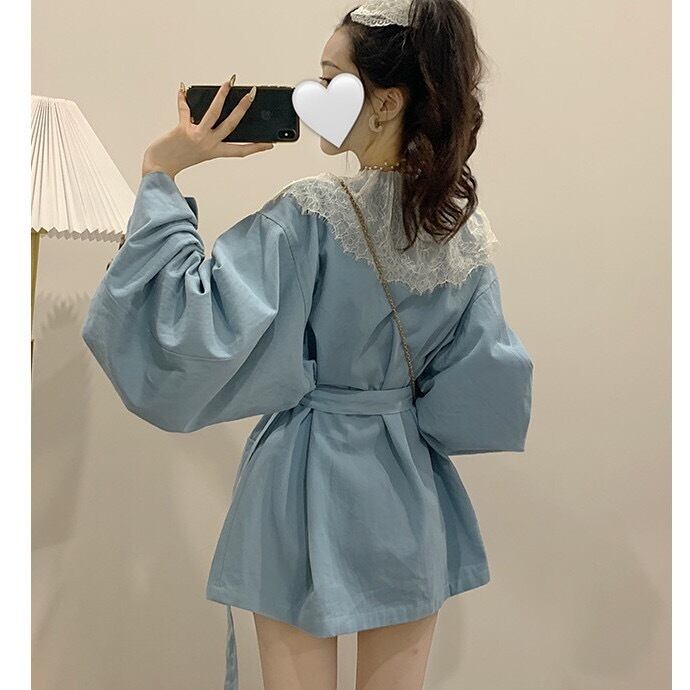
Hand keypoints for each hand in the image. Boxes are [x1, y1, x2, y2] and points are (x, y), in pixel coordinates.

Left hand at [141, 78, 273, 178]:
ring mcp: (198, 137)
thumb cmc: (176, 159)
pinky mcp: (183, 130)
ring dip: (221, 96)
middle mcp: (209, 144)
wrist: (159, 167)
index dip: (256, 147)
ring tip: (228, 83)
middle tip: (252, 94)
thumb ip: (207, 138)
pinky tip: (182, 89)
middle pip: (232, 124)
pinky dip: (183, 98)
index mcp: (214, 152)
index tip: (270, 144)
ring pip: (214, 113)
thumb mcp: (198, 152)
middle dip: (243, 108)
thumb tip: (212, 116)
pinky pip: (185, 109)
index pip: (240, 151)